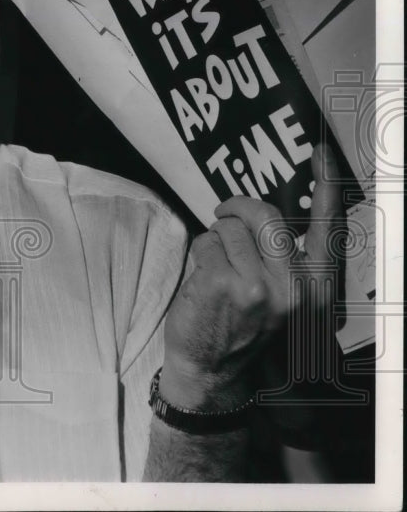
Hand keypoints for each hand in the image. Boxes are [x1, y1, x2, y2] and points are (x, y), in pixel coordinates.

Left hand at [160, 144, 343, 410]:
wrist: (212, 372)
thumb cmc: (242, 329)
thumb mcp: (280, 299)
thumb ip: (282, 261)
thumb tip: (263, 215)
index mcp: (315, 288)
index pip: (326, 229)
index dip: (326, 186)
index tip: (322, 152)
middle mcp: (294, 287)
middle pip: (263, 214)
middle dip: (236, 206)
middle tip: (223, 212)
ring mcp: (259, 286)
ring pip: (228, 228)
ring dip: (214, 241)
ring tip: (216, 271)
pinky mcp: (224, 283)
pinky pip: (205, 242)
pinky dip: (198, 254)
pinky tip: (202, 282)